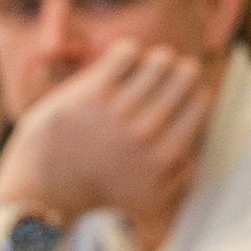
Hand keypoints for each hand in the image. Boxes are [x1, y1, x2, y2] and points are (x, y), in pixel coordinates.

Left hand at [0, 40, 214, 225]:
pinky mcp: (93, 92)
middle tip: (171, 72)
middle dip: (180, 70)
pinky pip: (127, 53)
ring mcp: (119, 110)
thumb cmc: (100, 190)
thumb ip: (182, 176)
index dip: (196, 91)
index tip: (186, 91)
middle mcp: (147, 132)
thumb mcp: (150, 198)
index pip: (201, 102)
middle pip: (184, 76)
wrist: (48, 184)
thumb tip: (199, 147)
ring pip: (159, 61)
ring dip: (157, 59)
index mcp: (165, 155)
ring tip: (149, 64)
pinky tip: (123, 61)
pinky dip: (129, 52)